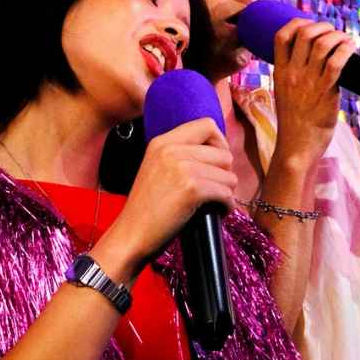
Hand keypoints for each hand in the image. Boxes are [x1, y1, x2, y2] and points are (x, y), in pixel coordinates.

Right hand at [97, 118, 235, 278]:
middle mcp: (171, 149)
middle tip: (215, 190)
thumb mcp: (156, 168)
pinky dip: (226, 206)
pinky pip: (226, 193)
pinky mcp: (192, 189)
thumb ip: (180, 155)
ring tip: (214, 203)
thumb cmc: (146, 209)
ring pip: (229, 175)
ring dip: (227, 192)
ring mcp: (182, 168)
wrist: (131, 234)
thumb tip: (218, 153)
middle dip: (225, 175)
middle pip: (224, 153)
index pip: (207, 125)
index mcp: (162, 142)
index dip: (219, 143)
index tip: (216, 164)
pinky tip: (216, 213)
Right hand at [271, 18, 355, 161]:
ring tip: (344, 41)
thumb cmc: (294, 124)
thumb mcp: (285, 95)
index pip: (281, 36)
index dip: (297, 23)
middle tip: (333, 33)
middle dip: (323, 27)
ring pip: (323, 43)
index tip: (309, 25)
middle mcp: (292, 73)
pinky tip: (350, 49)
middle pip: (305, 34)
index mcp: (279, 73)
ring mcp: (308, 82)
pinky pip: (337, 61)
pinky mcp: (325, 91)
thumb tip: (315, 64)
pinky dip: (346, 49)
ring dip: (337, 36)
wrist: (296, 147)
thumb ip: (295, 78)